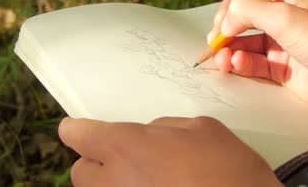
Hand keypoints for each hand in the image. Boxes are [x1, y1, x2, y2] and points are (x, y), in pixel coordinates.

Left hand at [58, 116, 280, 186]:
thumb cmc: (228, 171)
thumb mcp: (203, 128)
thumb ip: (166, 126)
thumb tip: (152, 133)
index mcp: (127, 147)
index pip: (78, 135)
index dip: (80, 130)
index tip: (82, 130)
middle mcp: (114, 181)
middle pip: (81, 171)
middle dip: (98, 163)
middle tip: (128, 159)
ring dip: (114, 184)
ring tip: (148, 181)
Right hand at [209, 0, 307, 116]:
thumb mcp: (284, 15)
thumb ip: (246, 10)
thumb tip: (223, 21)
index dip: (229, 6)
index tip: (222, 24)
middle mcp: (285, 16)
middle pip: (242, 19)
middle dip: (225, 31)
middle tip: (214, 44)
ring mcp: (284, 44)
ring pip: (245, 44)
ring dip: (230, 50)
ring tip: (221, 59)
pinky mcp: (284, 70)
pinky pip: (255, 64)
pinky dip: (241, 64)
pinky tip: (235, 65)